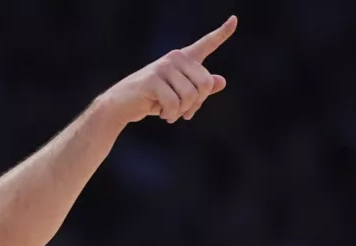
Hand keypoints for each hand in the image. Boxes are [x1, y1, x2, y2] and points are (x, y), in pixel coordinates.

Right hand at [103, 16, 236, 124]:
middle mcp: (175, 58)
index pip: (206, 44)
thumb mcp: (179, 95)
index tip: (234, 20)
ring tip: (172, 114)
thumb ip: (199, 89)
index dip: (222, 33)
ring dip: (182, 111)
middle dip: (197, 104)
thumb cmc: (152, 100)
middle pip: (205, 83)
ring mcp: (164, 67)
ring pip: (191, 95)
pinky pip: (174, 103)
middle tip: (185, 114)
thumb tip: (221, 81)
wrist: (121, 106)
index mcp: (184, 59)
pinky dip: (171, 114)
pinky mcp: (153, 79)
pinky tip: (163, 114)